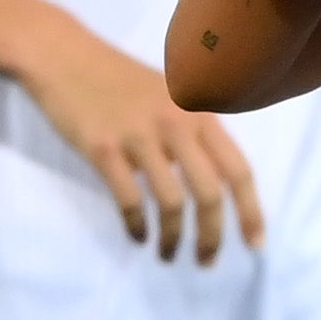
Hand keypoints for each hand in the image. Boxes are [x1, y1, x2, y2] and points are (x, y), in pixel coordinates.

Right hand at [18, 14, 264, 263]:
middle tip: (207, 262)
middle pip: (209, 193)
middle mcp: (175, 124)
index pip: (238, 168)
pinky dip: (137, 227)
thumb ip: (194, 131)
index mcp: (198, 112)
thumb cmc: (120, 78)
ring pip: (171, 203)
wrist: (65, 57)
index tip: (255, 243)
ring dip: (173, 239)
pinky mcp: (103, 149)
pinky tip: (138, 236)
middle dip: (213, 236)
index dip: (251, 210)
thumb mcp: (171, 96)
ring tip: (168, 255)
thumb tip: (216, 180)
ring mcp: (139, 136)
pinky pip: (129, 200)